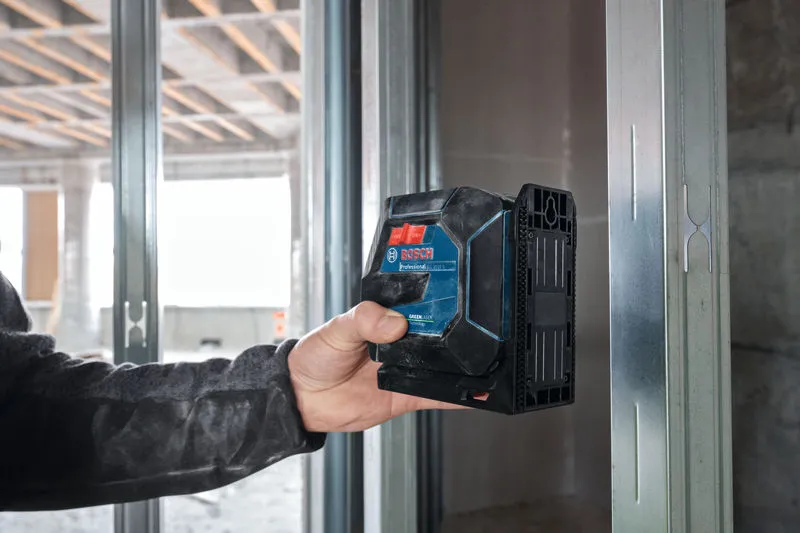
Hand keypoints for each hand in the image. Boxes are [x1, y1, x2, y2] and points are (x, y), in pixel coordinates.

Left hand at [287, 301, 464, 432]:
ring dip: (462, 365)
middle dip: (457, 332)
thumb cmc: (314, 357)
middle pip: (436, 335)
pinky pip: (435, 395)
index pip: (418, 305)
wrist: (302, 399)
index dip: (438, 300)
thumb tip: (395, 322)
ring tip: (487, 360)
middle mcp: (399, 342)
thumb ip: (364, 320)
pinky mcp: (405, 395)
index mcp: (384, 318)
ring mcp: (404, 369)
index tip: (457, 297)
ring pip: (441, 365)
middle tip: (478, 330)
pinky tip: (476, 392)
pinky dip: (456, 396)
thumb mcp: (336, 329)